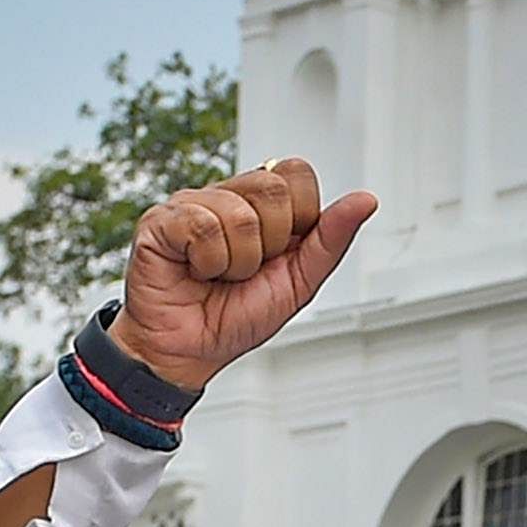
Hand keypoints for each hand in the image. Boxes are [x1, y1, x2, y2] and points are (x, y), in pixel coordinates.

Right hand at [113, 161, 378, 391]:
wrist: (190, 352)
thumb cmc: (237, 317)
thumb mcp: (299, 283)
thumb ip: (331, 239)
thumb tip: (366, 200)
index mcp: (263, 205)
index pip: (297, 173)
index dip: (298, 218)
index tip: (279, 253)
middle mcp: (228, 196)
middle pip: (273, 187)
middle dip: (270, 245)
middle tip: (246, 270)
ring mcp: (192, 203)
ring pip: (239, 214)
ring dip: (237, 262)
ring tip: (219, 275)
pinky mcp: (161, 220)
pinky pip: (203, 226)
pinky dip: (208, 263)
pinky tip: (195, 271)